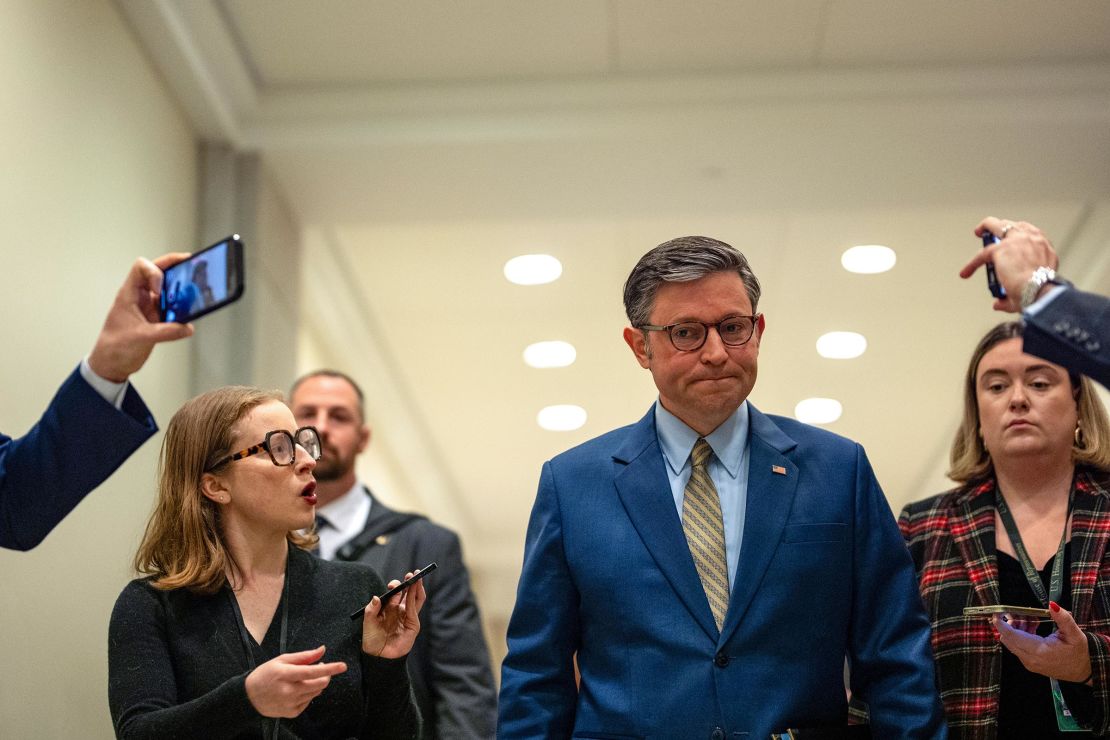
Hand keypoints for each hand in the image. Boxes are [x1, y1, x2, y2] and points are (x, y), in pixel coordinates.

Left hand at [87, 253, 194, 381]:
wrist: (111, 364)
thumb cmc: (114, 347)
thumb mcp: (141, 338)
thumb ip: (166, 332)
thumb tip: (187, 327)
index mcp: (129, 294)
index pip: (141, 267)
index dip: (154, 272)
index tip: (161, 288)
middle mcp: (139, 297)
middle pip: (157, 271)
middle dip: (173, 266)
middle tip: (190, 263)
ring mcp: (148, 307)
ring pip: (167, 288)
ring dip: (180, 288)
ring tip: (194, 289)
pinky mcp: (156, 318)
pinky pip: (172, 306)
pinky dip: (182, 306)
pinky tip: (190, 312)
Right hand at [244, 645, 347, 718]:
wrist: (249, 697)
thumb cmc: (265, 674)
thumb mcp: (282, 660)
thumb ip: (304, 656)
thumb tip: (322, 650)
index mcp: (285, 674)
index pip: (312, 672)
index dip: (330, 669)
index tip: (343, 666)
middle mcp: (289, 691)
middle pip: (319, 684)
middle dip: (326, 675)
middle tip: (321, 668)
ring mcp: (290, 704)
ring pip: (316, 692)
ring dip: (317, 684)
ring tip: (304, 678)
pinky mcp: (291, 713)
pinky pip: (309, 702)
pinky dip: (308, 694)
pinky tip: (297, 690)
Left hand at [360, 571, 425, 658]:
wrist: (378, 657)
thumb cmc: (372, 640)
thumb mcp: (368, 623)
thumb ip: (371, 610)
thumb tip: (376, 597)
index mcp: (388, 609)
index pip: (395, 594)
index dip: (395, 587)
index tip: (392, 585)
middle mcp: (399, 611)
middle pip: (407, 594)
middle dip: (409, 583)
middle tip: (410, 574)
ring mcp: (407, 617)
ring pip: (415, 599)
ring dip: (416, 587)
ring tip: (417, 576)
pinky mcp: (413, 624)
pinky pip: (415, 609)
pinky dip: (416, 598)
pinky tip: (414, 590)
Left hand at [961, 217, 1059, 312]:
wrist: (1040, 291)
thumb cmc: (1041, 291)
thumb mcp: (1033, 288)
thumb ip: (1013, 294)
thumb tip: (999, 303)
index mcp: (1043, 247)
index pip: (1030, 234)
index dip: (1019, 234)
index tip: (1012, 240)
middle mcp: (1032, 239)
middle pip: (1014, 225)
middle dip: (1002, 226)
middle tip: (991, 232)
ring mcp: (1016, 241)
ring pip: (997, 226)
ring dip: (986, 227)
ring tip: (978, 232)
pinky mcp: (1001, 249)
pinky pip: (981, 255)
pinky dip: (972, 264)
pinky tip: (965, 273)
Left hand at [992, 601, 1091, 682]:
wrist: (1085, 671)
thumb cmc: (1080, 652)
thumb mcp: (1074, 633)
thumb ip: (1062, 618)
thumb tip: (1052, 604)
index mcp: (1038, 651)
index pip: (1011, 636)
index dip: (1001, 623)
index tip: (997, 611)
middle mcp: (1029, 659)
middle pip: (1008, 638)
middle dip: (1010, 623)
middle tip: (1022, 613)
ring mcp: (1028, 663)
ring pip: (1012, 642)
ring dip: (1016, 628)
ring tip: (1032, 620)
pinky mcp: (1029, 663)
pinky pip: (1018, 647)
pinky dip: (1021, 635)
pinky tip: (1033, 627)